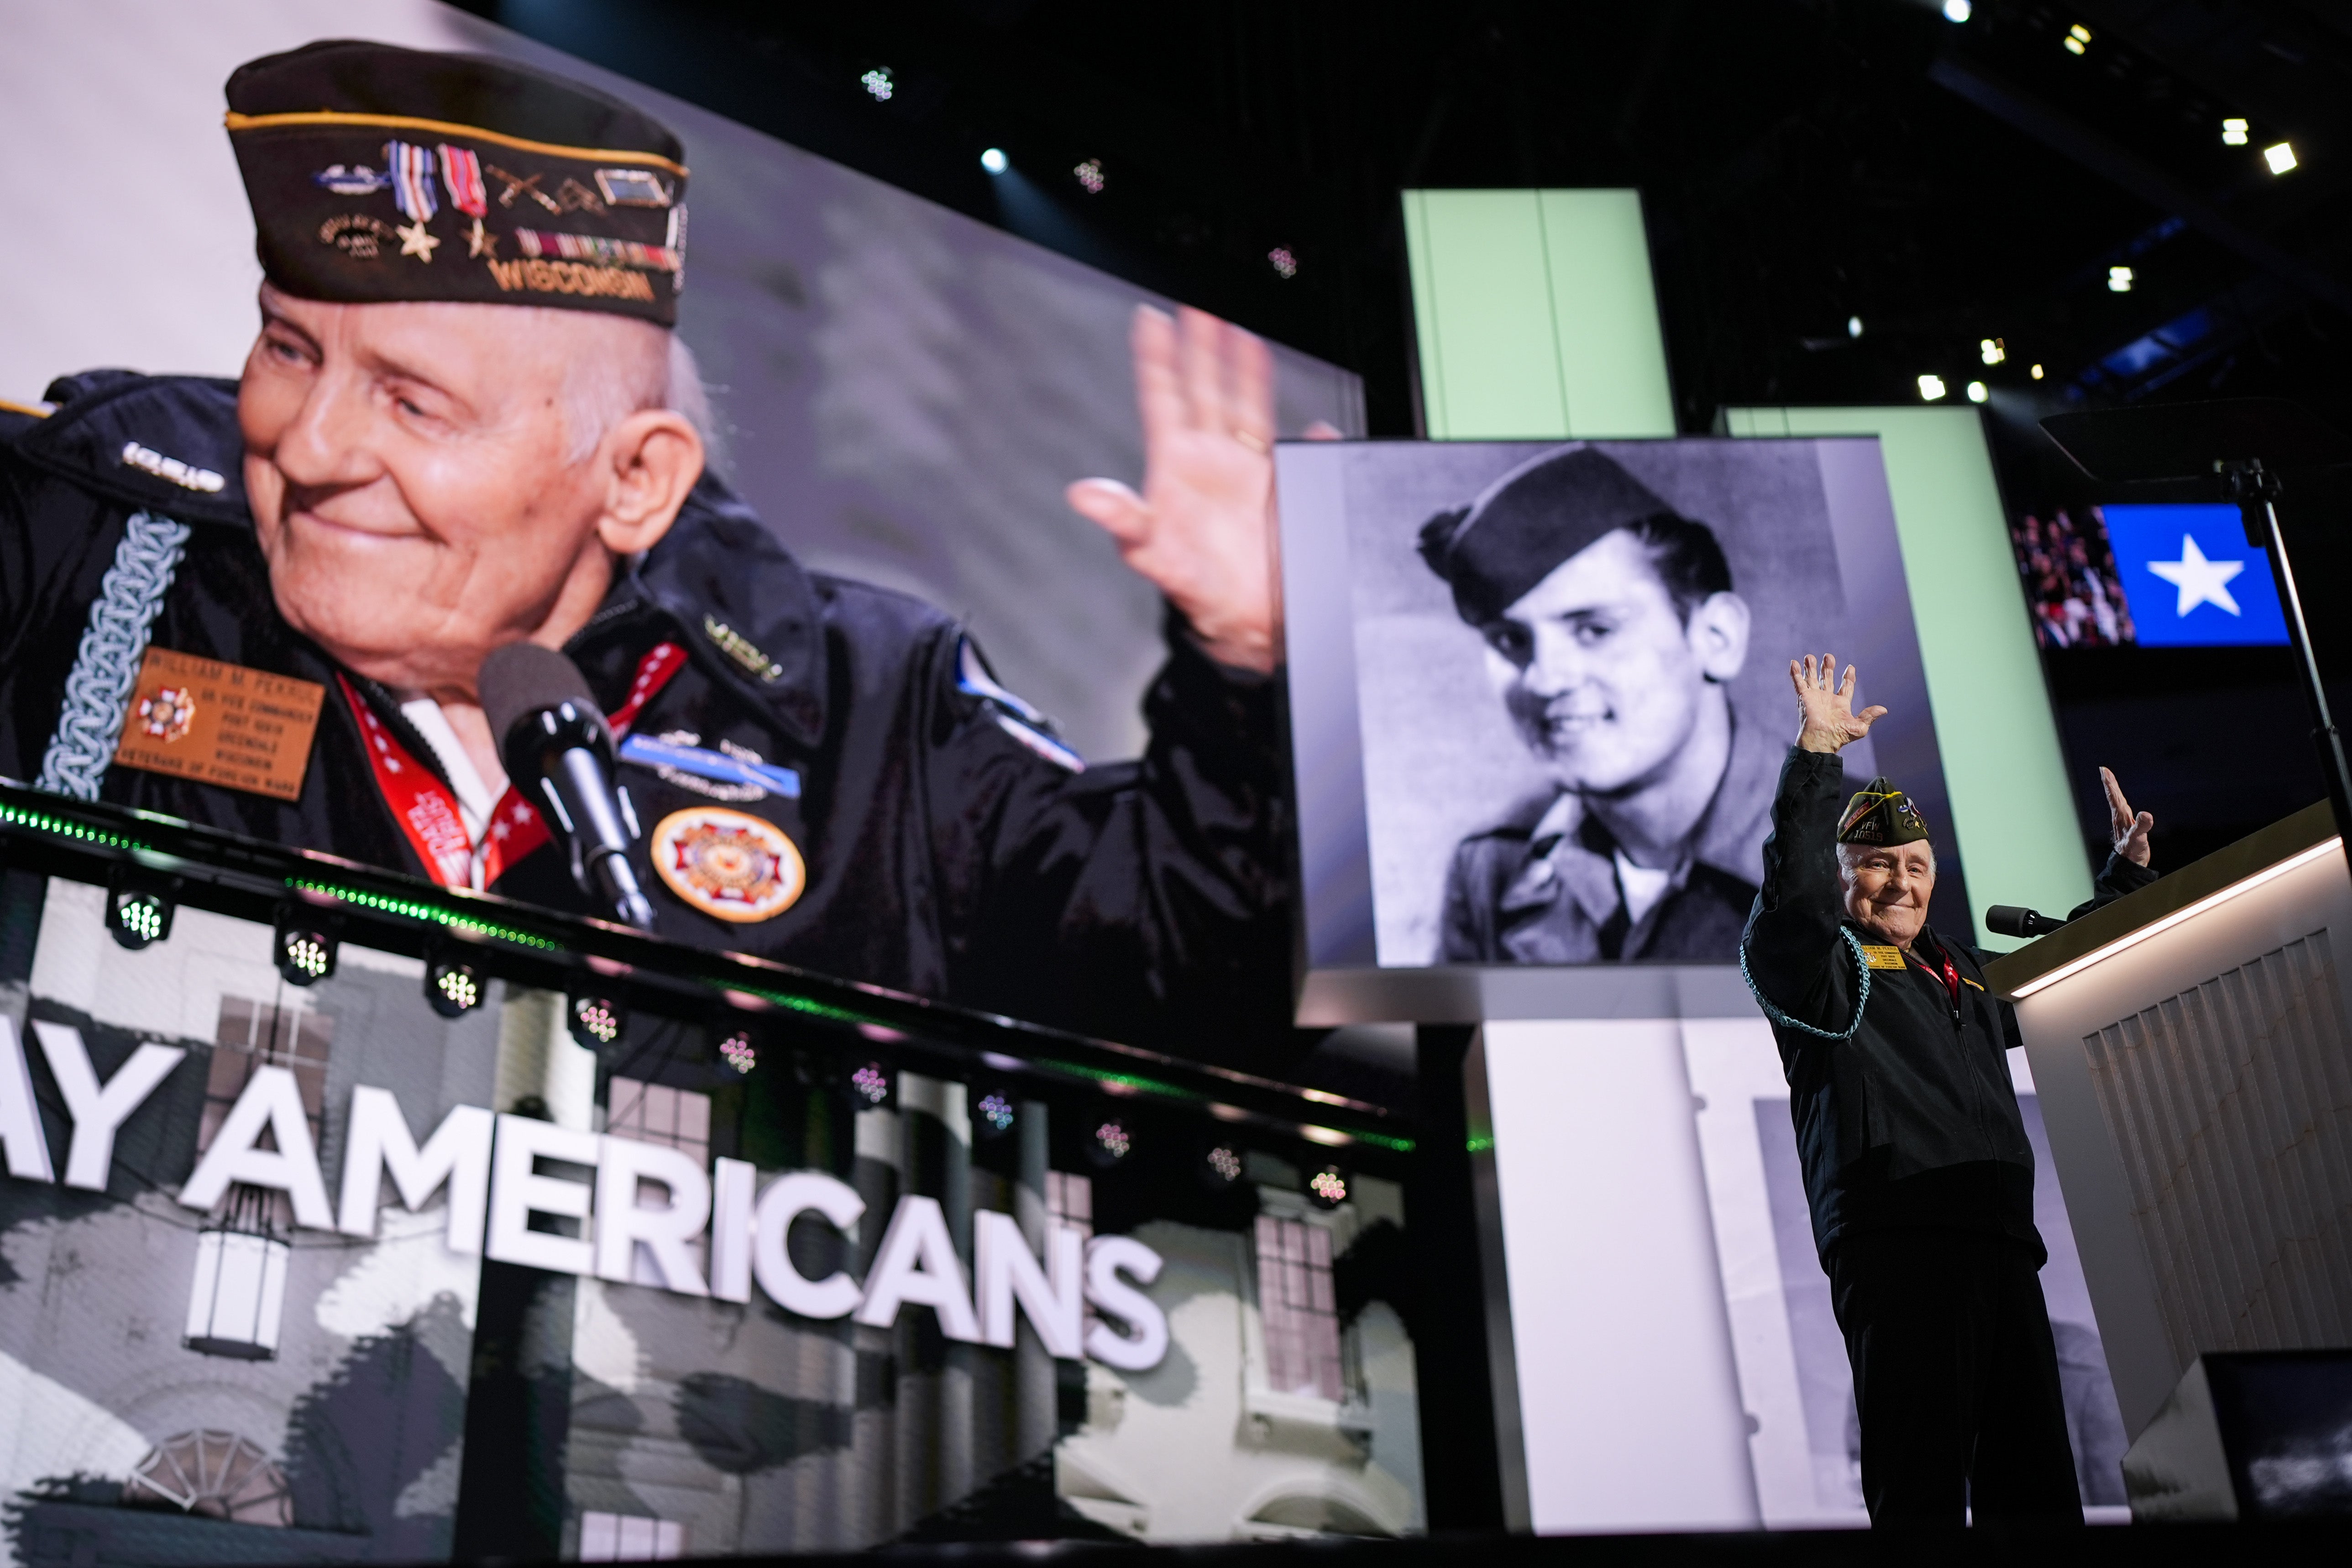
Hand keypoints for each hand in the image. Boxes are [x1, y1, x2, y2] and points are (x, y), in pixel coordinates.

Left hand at [1067, 306, 1331, 673]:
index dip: (1156, 359)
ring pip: (1241, 404)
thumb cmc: (1193, 588)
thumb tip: (1082, 494)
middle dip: (1200, 347)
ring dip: (1240, 367)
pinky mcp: (1274, 486)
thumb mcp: (1152, 555)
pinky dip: (1298, 426)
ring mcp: (1241, 471)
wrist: (1246, 618)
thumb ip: (1123, 521)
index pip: (1163, 399)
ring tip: (1238, 330)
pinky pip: (1285, 443)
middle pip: (1202, 389)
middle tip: (1196, 306)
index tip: (1150, 320)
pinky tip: (1308, 414)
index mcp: (1175, 468)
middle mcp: (1207, 462)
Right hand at [1790, 653, 1885, 753]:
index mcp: (1841, 705)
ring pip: (1812, 679)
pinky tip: (1794, 663)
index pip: (1845, 687)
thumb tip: (1884, 710)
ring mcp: (1814, 697)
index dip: (1848, 678)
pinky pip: (1799, 683)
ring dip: (1811, 668)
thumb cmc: (1839, 736)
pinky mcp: (1804, 697)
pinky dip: (1796, 673)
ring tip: (1809, 657)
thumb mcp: (1859, 727)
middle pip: (1827, 679)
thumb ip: (1869, 716)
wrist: (1821, 739)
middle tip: (1828, 656)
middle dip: (1828, 668)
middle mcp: (1827, 699)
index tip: (1850, 668)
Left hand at [2103, 766, 2152, 865]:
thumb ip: (2142, 826)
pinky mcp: (2127, 827)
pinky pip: (2123, 810)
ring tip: (2108, 780)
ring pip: (2117, 803)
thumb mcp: (2138, 839)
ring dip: (2113, 790)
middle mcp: (2120, 818)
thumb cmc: (2133, 853)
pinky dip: (2121, 801)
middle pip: (2114, 797)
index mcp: (2121, 818)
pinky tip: (2121, 800)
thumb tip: (2146, 814)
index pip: (2115, 797)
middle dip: (2109, 783)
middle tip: (2103, 770)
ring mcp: (2123, 822)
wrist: (2129, 865)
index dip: (2110, 783)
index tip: (2103, 770)